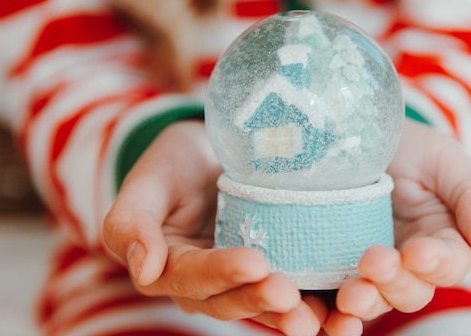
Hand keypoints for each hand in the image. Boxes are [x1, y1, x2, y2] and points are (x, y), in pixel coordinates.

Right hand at [103, 121, 323, 335]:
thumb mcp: (148, 182)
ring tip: (317, 315)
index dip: (221, 273)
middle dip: (259, 299)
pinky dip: (314, 302)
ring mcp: (241, 282)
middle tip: (288, 293)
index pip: (193, 276)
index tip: (254, 262)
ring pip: (264, 305)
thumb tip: (143, 270)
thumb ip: (131, 223)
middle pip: (231, 299)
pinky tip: (339, 309)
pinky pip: (292, 293)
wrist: (211, 155)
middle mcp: (207, 285)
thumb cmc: (176, 163)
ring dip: (290, 314)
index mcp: (170, 267)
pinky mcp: (274, 271)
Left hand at [327, 119, 470, 333]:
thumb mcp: (445, 159)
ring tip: (351, 294)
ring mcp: (370, 270)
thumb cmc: (410, 148)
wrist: (356, 136)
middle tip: (374, 261)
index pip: (449, 263)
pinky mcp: (334, 269)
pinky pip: (334, 301)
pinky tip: (325, 317)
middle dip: (395, 282)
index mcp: (443, 241)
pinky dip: (333, 315)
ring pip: (375, 301)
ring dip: (365, 303)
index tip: (418, 251)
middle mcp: (409, 264)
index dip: (436, 263)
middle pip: (411, 291)